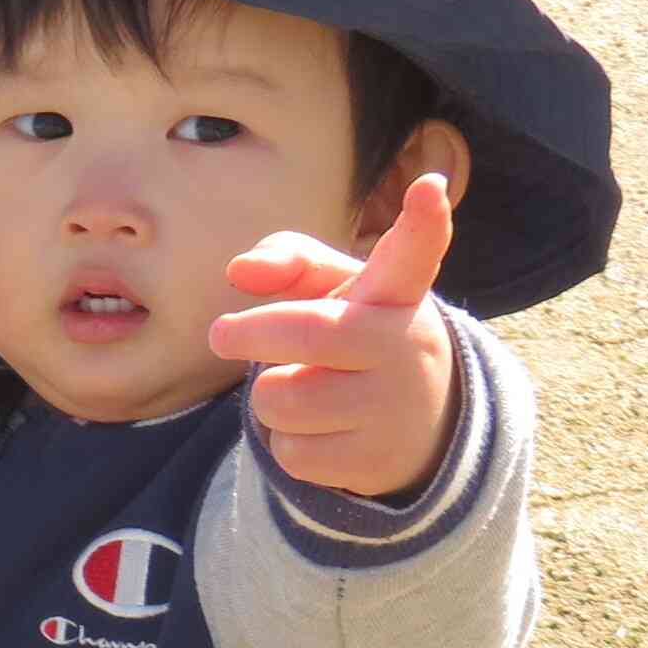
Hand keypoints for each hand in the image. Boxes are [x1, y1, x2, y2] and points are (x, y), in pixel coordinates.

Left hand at [208, 173, 460, 497]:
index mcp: (395, 295)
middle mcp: (404, 345)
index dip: (421, 222)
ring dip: (269, 395)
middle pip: (309, 333)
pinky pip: (289, 450)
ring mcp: (393, 406)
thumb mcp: (332, 292)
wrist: (411, 428)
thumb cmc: (352, 340)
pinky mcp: (372, 459)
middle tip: (221, 334)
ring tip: (303, 389)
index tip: (427, 188)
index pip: (412, 255)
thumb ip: (288, 262)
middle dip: (252, 333)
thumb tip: (241, 270)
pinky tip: (320, 431)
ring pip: (282, 399)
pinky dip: (284, 440)